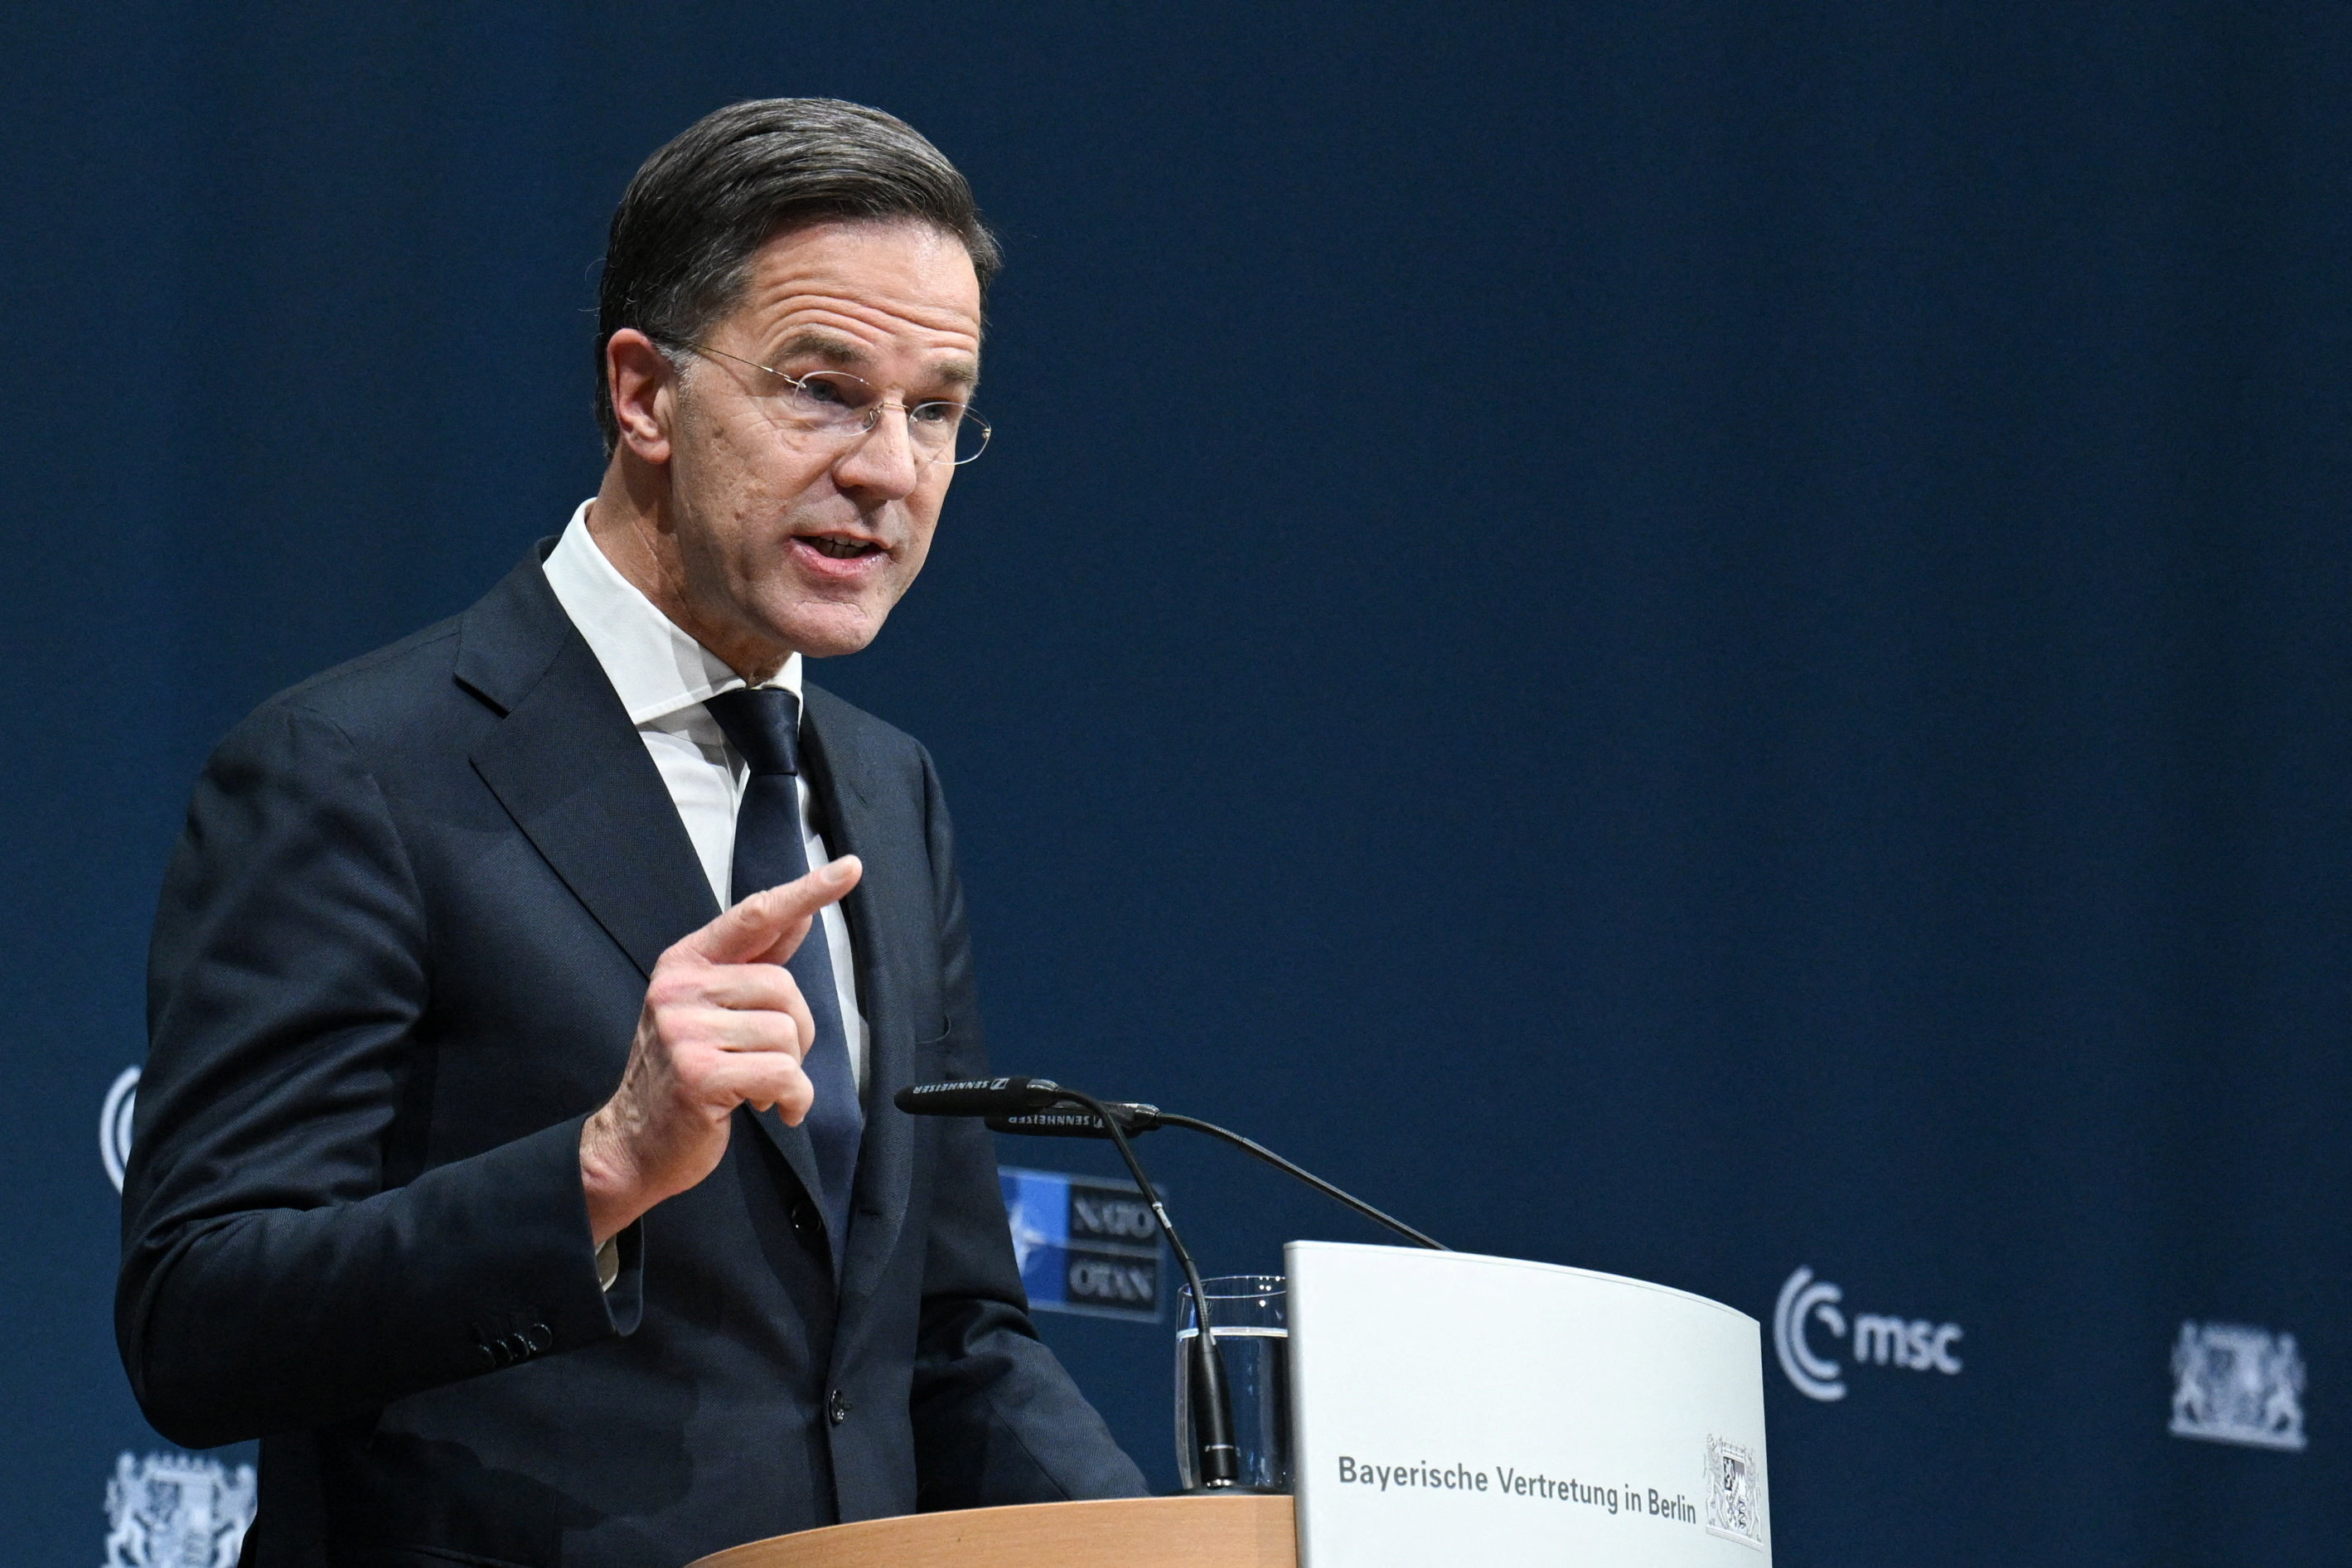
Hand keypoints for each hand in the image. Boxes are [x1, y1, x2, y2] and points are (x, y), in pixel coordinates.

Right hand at [579, 856, 862, 1244]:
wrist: (632, 1143)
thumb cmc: (681, 1073)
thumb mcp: (707, 1008)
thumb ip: (752, 963)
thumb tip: (800, 915)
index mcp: (684, 964)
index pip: (755, 916)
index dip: (806, 891)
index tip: (849, 868)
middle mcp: (680, 990)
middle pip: (785, 988)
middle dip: (794, 1031)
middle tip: (768, 1061)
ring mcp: (685, 1032)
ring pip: (787, 1034)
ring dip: (789, 1070)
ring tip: (755, 1084)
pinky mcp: (700, 1075)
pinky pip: (784, 1074)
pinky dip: (793, 1098)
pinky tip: (773, 1108)